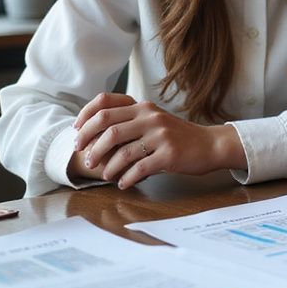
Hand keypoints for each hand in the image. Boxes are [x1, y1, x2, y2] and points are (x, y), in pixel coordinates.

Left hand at [71, 92, 245, 188]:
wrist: (210, 145)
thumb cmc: (178, 136)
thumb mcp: (155, 121)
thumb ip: (132, 122)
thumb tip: (96, 135)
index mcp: (144, 107)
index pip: (104, 103)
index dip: (85, 118)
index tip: (76, 133)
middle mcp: (151, 117)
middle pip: (108, 127)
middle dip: (90, 145)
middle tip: (86, 159)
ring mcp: (161, 135)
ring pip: (121, 151)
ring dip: (107, 167)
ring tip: (105, 175)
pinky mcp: (169, 154)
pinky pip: (138, 168)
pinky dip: (126, 178)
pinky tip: (122, 183)